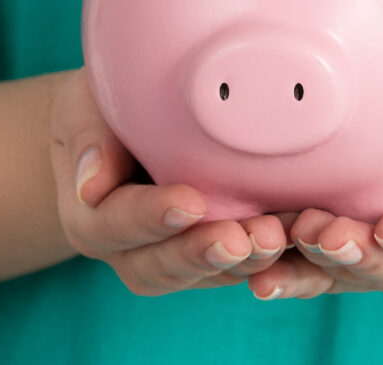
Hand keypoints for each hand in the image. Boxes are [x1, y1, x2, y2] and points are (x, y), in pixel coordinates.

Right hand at [49, 69, 288, 295]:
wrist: (123, 123)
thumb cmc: (103, 106)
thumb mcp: (84, 106)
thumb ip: (89, 136)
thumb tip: (91, 184)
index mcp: (90, 214)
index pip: (113, 224)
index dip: (150, 217)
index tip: (189, 201)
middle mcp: (127, 249)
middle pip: (157, 267)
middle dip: (200, 253)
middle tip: (240, 238)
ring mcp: (170, 256)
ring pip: (203, 275)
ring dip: (242, 262)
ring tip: (275, 238)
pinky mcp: (211, 253)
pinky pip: (237, 266)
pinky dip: (267, 258)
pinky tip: (297, 237)